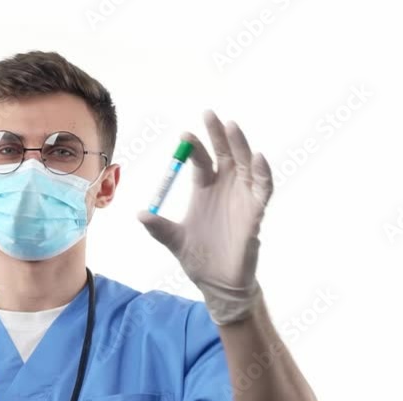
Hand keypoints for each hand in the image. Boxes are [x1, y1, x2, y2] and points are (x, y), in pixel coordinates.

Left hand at [138, 109, 273, 324]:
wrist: (218, 284)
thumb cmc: (199, 259)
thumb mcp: (174, 240)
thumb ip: (159, 227)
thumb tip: (139, 214)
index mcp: (204, 190)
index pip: (200, 160)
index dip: (194, 147)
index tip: (184, 135)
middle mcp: (225, 189)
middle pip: (224, 154)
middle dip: (218, 134)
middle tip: (209, 114)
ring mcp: (242, 198)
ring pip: (244, 165)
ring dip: (240, 145)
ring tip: (231, 126)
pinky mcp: (256, 213)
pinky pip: (263, 188)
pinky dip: (262, 173)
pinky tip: (257, 158)